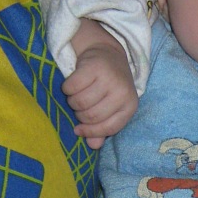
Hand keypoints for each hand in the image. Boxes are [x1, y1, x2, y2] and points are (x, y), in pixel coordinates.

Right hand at [62, 20, 137, 147]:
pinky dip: (67, 88)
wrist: (106, 52)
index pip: (109, 127)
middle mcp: (123, 92)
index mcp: (130, 105)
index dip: (91, 131)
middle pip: (92, 116)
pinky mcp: (94, 66)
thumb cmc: (108, 85)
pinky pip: (72, 87)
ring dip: (72, 101)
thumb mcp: (111, 106)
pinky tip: (73, 84)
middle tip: (79, 105)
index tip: (78, 130)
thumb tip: (93, 145)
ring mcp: (109, 78)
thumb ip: (102, 127)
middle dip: (80, 114)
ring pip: (81, 102)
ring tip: (77, 94)